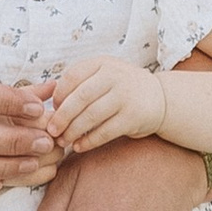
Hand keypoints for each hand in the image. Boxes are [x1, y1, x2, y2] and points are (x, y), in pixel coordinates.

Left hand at [43, 54, 164, 155]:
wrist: (160, 98)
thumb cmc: (122, 89)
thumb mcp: (105, 74)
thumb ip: (82, 82)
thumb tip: (52, 104)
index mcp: (103, 64)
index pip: (72, 77)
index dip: (58, 95)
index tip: (52, 109)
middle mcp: (114, 76)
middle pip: (80, 98)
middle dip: (62, 117)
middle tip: (51, 130)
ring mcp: (125, 96)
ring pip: (91, 116)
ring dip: (73, 131)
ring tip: (63, 141)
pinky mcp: (133, 117)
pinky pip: (105, 132)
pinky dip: (89, 141)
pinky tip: (80, 146)